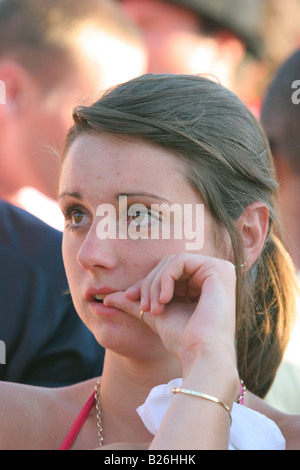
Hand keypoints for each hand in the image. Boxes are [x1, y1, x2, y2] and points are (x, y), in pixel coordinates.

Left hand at [104, 253, 236, 368]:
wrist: (201, 356)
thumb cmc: (182, 340)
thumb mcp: (154, 315)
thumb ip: (134, 302)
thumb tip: (105, 297)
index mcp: (202, 284)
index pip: (167, 271)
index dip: (146, 282)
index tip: (129, 298)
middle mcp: (213, 274)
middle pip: (168, 264)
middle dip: (149, 284)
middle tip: (144, 307)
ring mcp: (219, 270)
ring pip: (172, 262)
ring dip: (155, 284)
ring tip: (153, 309)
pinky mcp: (219, 269)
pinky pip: (180, 261)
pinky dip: (165, 279)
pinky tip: (164, 300)